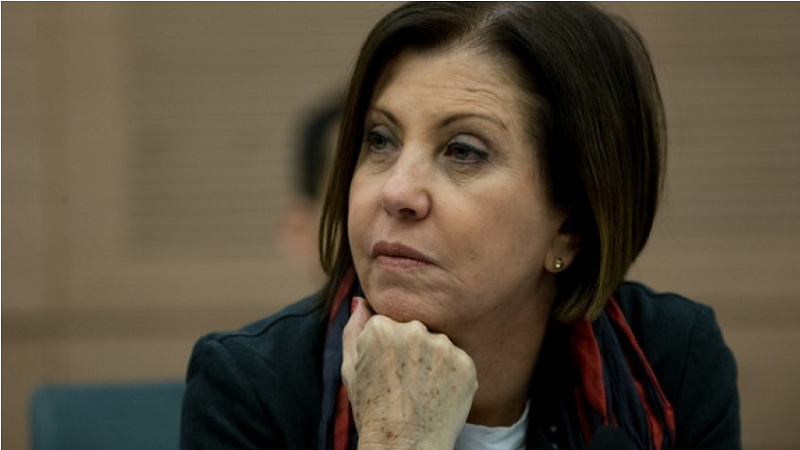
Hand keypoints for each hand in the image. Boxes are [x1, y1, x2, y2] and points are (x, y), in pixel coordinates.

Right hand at [341, 297, 477, 449]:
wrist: (403, 446)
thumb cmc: (372, 409)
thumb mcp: (350, 367)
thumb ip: (354, 328)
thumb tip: (361, 300)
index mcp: (382, 328)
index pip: (388, 322)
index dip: (386, 346)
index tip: (385, 367)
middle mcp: (415, 330)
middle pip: (415, 329)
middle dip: (411, 349)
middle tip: (404, 380)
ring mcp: (444, 347)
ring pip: (438, 344)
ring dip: (432, 360)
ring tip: (421, 389)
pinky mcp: (466, 364)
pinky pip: (458, 360)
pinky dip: (451, 375)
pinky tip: (437, 393)